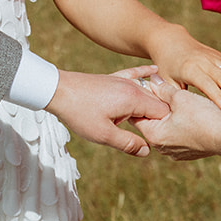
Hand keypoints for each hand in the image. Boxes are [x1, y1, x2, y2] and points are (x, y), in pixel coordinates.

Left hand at [46, 68, 168, 155]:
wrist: (58, 90)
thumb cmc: (79, 113)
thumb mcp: (103, 135)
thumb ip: (127, 143)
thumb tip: (148, 151)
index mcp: (134, 100)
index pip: (163, 113)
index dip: (162, 127)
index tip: (157, 139)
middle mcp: (133, 87)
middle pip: (157, 102)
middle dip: (158, 118)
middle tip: (154, 134)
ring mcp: (123, 80)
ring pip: (148, 91)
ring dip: (152, 103)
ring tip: (154, 118)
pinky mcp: (114, 77)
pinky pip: (135, 73)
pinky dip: (145, 73)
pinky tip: (155, 69)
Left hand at [136, 88, 220, 162]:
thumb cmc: (203, 117)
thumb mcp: (180, 98)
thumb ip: (163, 89)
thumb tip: (151, 80)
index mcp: (154, 135)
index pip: (136, 115)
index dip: (140, 99)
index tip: (145, 86)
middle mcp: (161, 147)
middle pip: (151, 122)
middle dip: (154, 106)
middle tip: (159, 89)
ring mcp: (175, 152)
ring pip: (165, 129)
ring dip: (168, 116)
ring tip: (175, 101)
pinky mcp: (188, 152)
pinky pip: (178, 135)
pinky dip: (180, 125)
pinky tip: (188, 114)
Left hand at [146, 32, 220, 115]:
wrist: (170, 42)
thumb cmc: (166, 67)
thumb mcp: (166, 81)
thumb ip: (173, 96)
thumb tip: (177, 114)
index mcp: (190, 70)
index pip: (206, 84)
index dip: (217, 97)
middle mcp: (204, 61)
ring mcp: (213, 57)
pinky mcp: (219, 55)